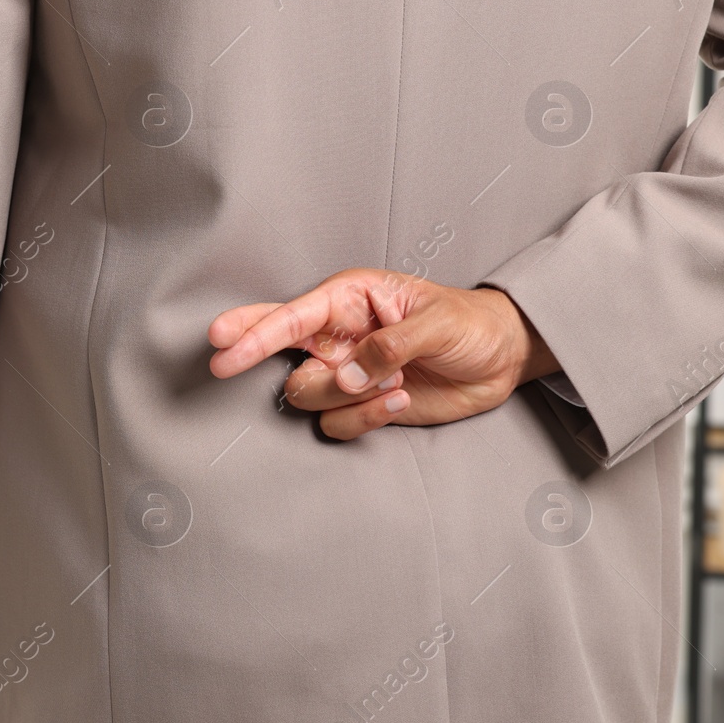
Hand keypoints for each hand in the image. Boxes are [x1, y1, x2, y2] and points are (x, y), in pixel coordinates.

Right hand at [208, 268, 559, 439]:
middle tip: (220, 365)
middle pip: (278, 349)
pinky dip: (365, 418)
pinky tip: (400, 397)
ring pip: (310, 394)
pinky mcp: (360, 404)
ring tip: (397, 380)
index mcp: (350, 299)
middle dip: (251, 353)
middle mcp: (338, 335)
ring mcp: (346, 372)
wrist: (502, 358)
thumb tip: (348, 376)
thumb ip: (390, 346)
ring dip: (348, 396)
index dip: (255, 329)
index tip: (222, 341)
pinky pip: (337, 423)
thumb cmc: (471, 324)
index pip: (293, 315)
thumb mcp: (437, 324)